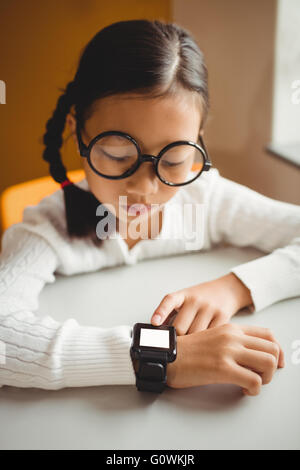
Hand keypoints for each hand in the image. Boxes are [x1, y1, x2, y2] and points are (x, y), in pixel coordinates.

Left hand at [151, 273, 252, 333]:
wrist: (227, 290)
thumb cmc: (201, 297)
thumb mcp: (185, 299)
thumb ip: (171, 313)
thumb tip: (158, 333)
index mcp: (183, 295)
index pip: (169, 301)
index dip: (160, 312)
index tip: (154, 323)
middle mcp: (195, 300)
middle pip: (180, 327)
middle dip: (178, 337)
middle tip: (178, 342)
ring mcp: (209, 308)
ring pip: (195, 335)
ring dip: (192, 343)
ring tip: (192, 343)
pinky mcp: (222, 317)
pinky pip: (209, 336)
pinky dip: (205, 342)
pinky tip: (205, 341)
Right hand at [166, 324, 284, 394]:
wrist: (164, 355)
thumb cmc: (185, 352)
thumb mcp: (211, 338)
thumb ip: (230, 342)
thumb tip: (249, 357)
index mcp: (231, 329)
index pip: (268, 335)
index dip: (277, 351)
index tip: (276, 363)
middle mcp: (232, 336)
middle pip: (273, 349)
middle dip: (272, 368)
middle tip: (260, 376)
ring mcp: (228, 351)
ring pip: (268, 363)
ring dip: (265, 378)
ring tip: (251, 383)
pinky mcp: (222, 368)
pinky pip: (254, 381)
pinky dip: (254, 390)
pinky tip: (242, 389)